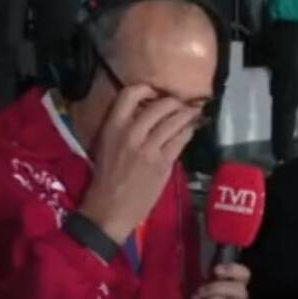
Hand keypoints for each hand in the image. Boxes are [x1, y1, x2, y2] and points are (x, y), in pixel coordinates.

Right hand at [78, 86, 200, 243]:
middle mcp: (131, 133)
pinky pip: (181, 139)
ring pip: (175, 120)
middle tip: (179, 104)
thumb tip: (146, 113)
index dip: (146, 89)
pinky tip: (190, 130)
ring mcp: (149, 148)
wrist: (109, 209)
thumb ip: (124, 127)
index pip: (130, 94)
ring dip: (187, 114)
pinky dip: (188, 131)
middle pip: (161, 105)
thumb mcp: (106, 145)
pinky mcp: (163, 163)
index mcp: (112, 127)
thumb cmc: (105, 178)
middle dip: (174, 102)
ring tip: (192, 113)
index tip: (155, 92)